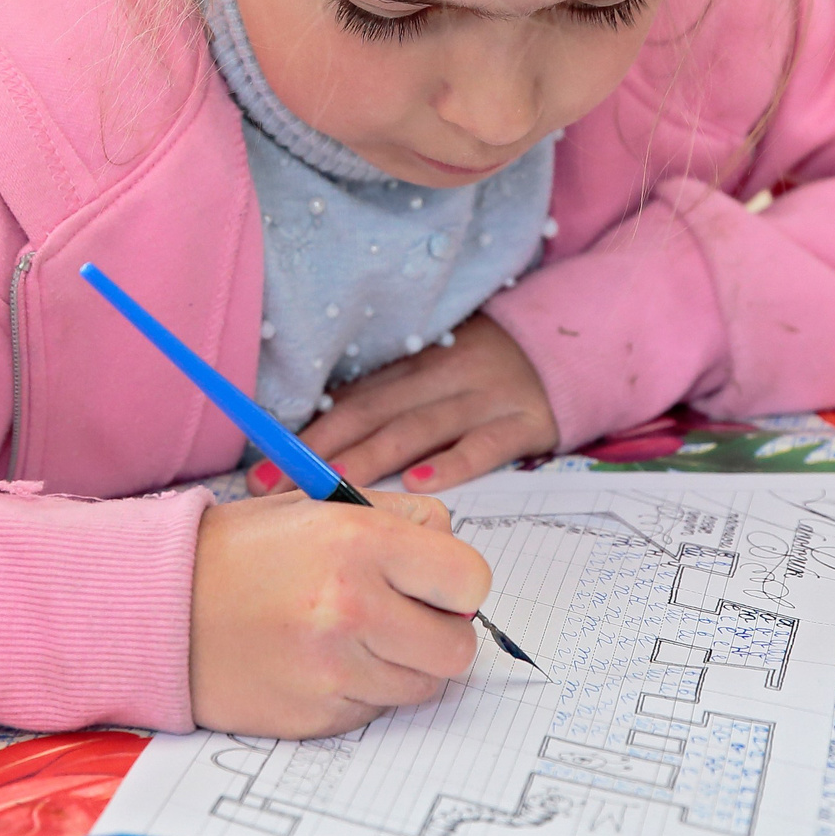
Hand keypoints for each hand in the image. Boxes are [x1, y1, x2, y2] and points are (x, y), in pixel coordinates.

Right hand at [188, 487, 490, 736]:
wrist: (159, 604)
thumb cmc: (245, 550)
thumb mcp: (322, 505)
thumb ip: (402, 522)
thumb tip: (457, 565)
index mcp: (361, 542)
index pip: (471, 580)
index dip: (457, 583)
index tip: (435, 583)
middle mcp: (351, 608)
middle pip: (458, 647)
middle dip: (439, 632)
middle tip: (401, 615)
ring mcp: (333, 672)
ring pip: (422, 687)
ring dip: (400, 665)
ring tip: (351, 635)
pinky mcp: (315, 719)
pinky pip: (375, 712)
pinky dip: (360, 691)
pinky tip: (319, 662)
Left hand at [254, 314, 559, 495]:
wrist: (570, 346)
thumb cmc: (488, 373)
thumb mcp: (436, 374)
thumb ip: (391, 403)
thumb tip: (320, 449)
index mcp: (415, 368)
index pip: (351, 402)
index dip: (306, 437)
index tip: (263, 473)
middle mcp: (443, 378)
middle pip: (375, 413)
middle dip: (323, 453)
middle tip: (280, 489)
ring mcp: (485, 397)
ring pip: (421, 427)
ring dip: (376, 456)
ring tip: (338, 485)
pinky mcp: (525, 420)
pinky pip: (488, 442)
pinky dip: (456, 460)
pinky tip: (425, 482)